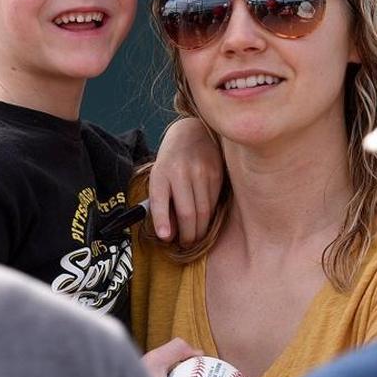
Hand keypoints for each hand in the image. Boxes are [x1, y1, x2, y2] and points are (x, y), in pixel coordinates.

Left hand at [149, 117, 222, 246]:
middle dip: (188, 235)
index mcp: (161, 174)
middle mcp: (180, 172)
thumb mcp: (160, 177)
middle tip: (186, 244)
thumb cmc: (172, 162)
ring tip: (196, 236)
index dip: (162, 222)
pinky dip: (210, 217)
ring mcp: (201, 172)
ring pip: (204, 212)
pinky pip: (214, 203)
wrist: (192, 133)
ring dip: (200, 230)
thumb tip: (168, 234)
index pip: (159, 201)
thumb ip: (161, 203)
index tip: (166, 238)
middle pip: (187, 213)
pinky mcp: (217, 174)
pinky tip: (205, 220)